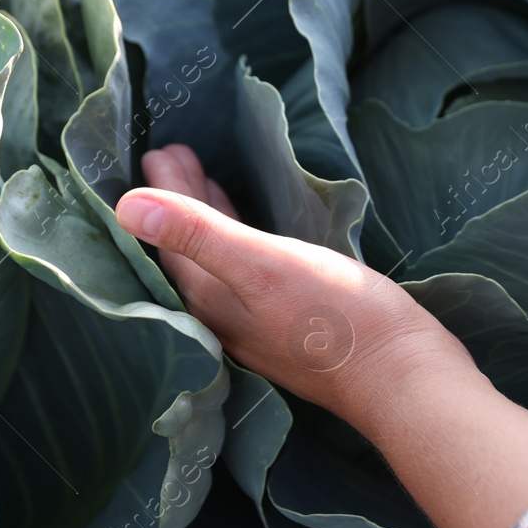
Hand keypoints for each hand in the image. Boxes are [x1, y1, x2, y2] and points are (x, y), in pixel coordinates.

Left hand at [115, 145, 473, 422]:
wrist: (401, 375)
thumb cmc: (337, 318)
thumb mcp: (264, 264)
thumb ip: (200, 233)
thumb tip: (126, 205)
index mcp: (212, 301)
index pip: (172, 242)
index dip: (165, 195)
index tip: (159, 152)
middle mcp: (227, 317)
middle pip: (192, 252)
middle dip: (183, 203)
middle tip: (176, 155)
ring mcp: (261, 324)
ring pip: (220, 263)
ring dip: (212, 220)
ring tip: (209, 181)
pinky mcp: (295, 323)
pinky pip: (251, 272)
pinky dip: (242, 241)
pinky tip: (259, 235)